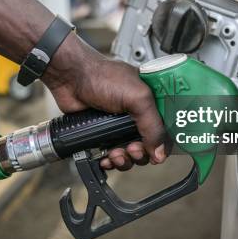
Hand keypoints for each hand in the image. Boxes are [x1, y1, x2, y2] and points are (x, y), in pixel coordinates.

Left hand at [42, 33, 166, 170]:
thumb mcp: (137, 97)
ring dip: (125, 160)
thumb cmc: (102, 76)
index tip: (156, 153)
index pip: (166, 130)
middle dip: (140, 153)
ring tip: (115, 154)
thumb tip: (160, 152)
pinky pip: (113, 155)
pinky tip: (105, 158)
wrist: (71, 78)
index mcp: (151, 102)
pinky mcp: (103, 133)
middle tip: (131, 148)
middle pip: (149, 146)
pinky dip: (110, 161)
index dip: (162, 145)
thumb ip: (153, 124)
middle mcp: (137, 115)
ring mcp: (119, 125)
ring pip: (131, 154)